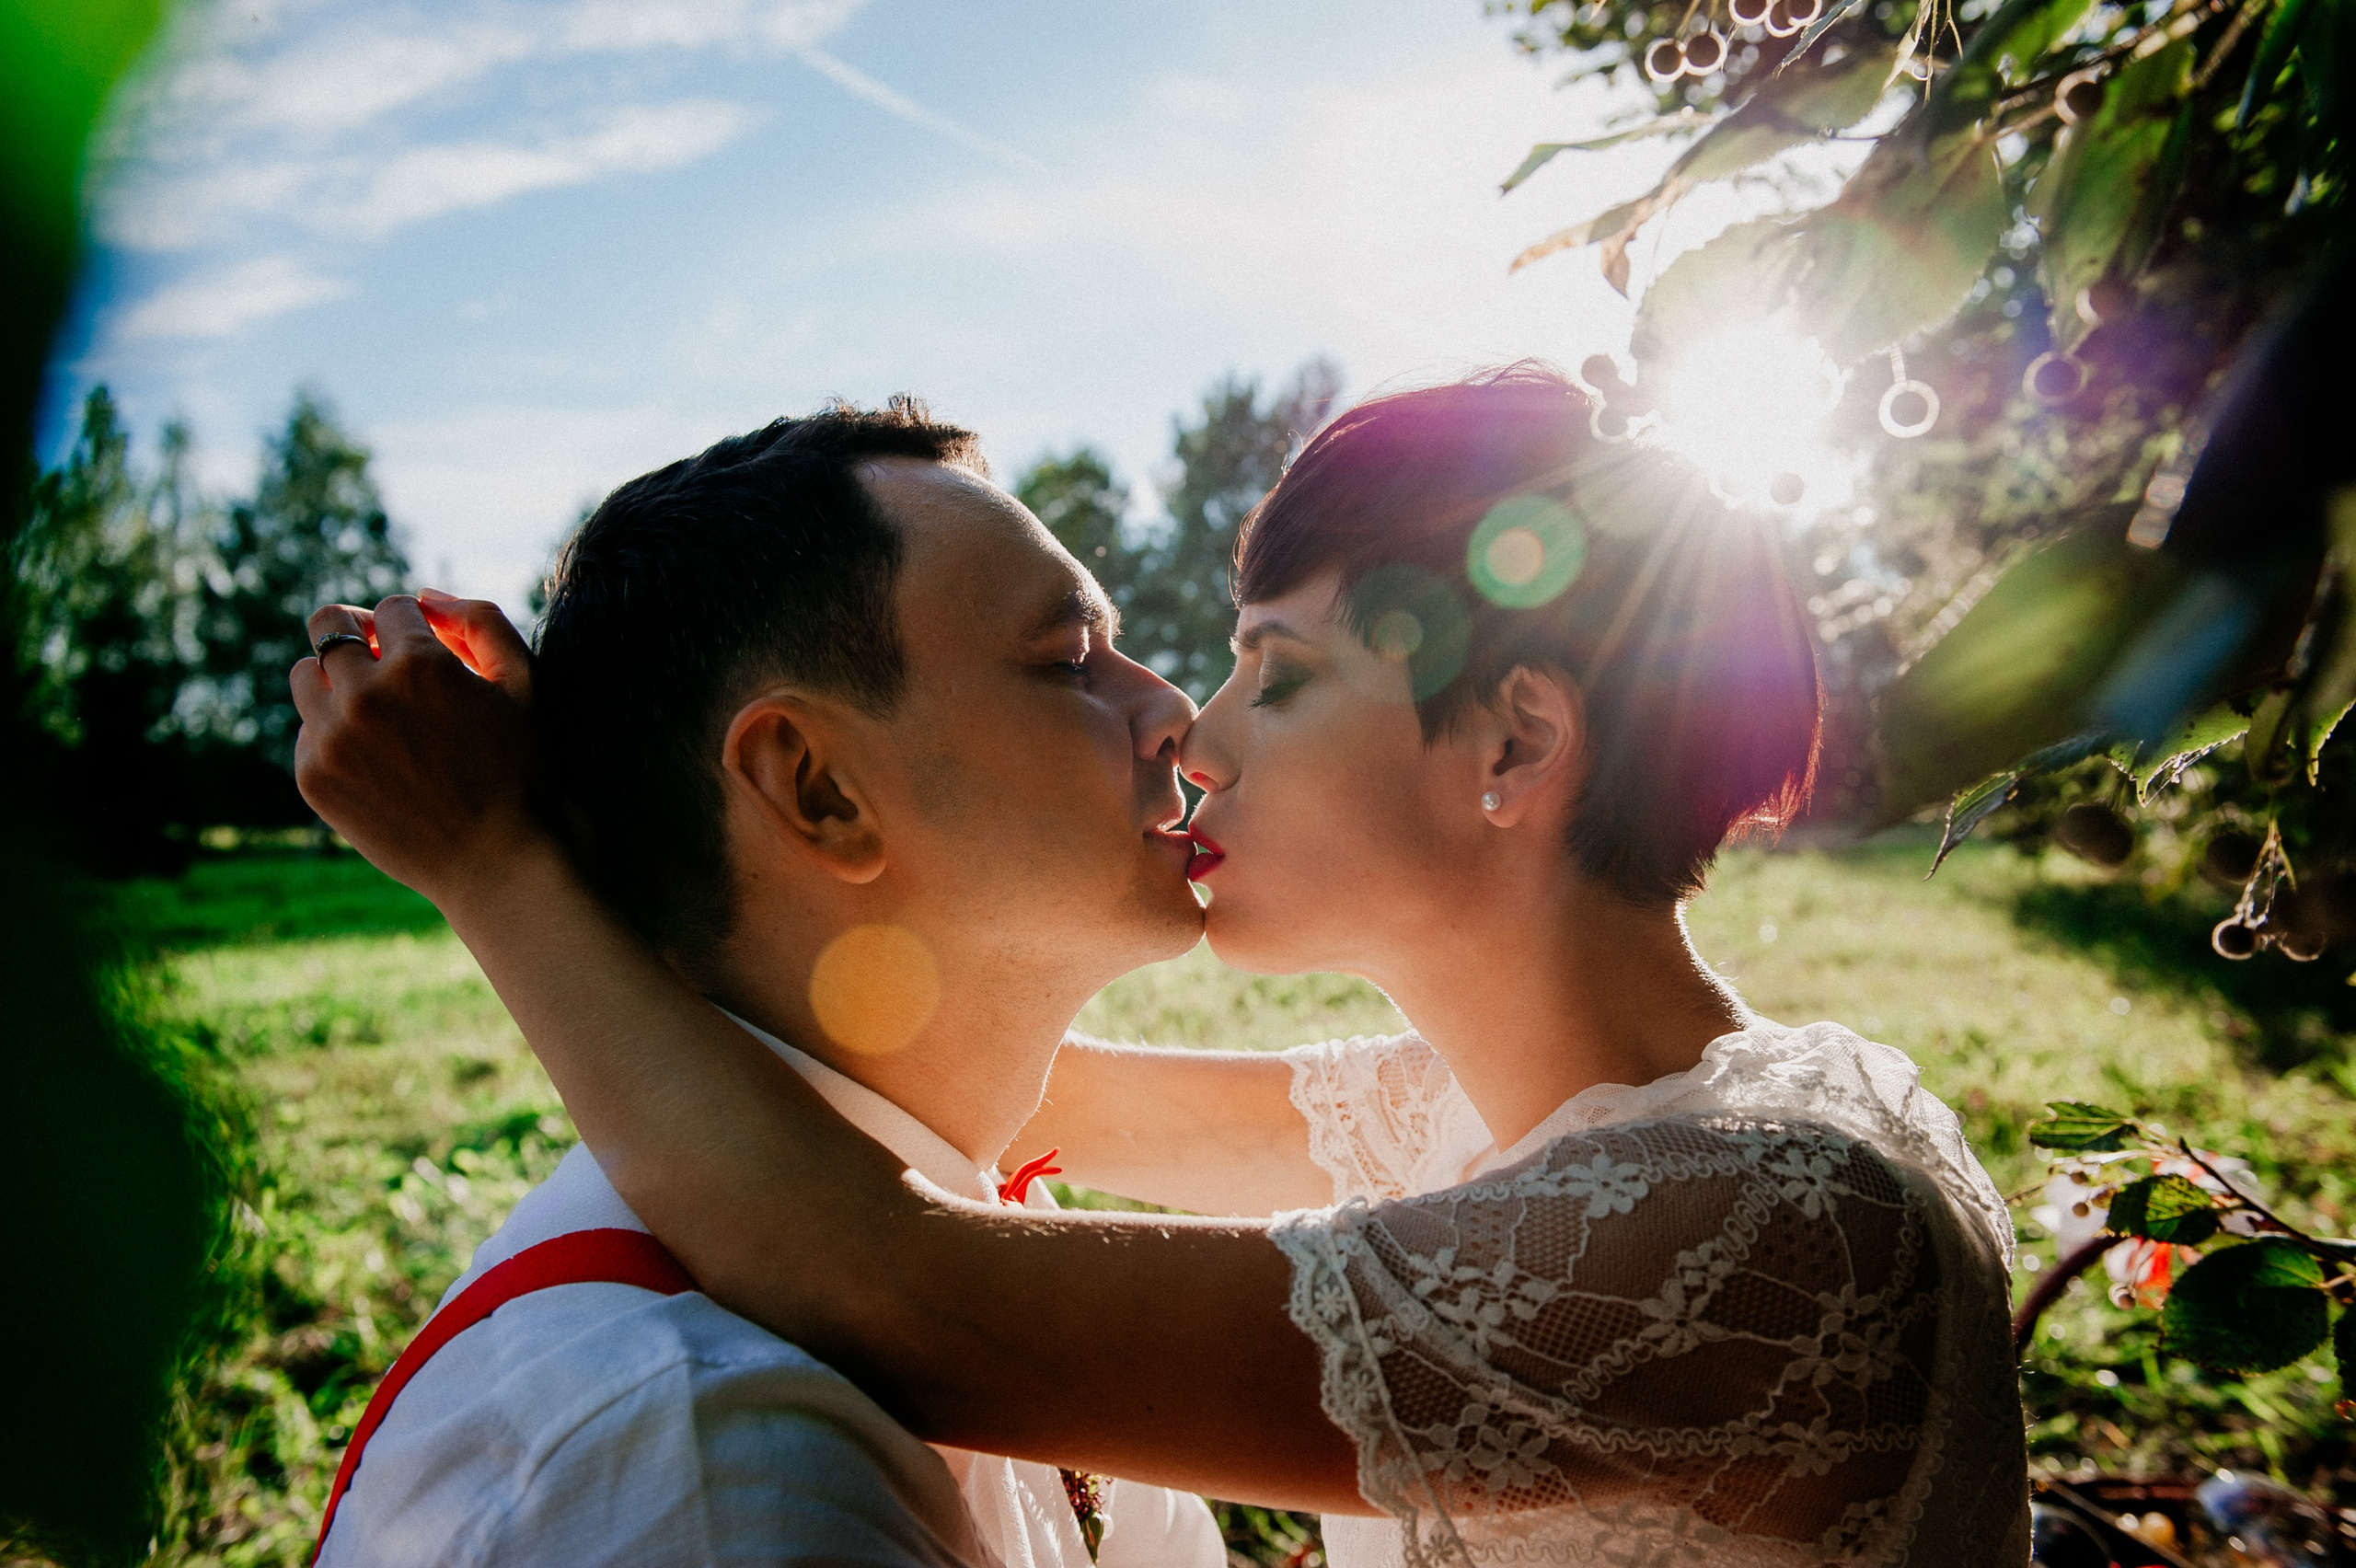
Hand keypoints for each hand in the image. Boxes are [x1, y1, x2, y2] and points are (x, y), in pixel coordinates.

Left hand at [291, 591, 547, 909]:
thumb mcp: (525, 682)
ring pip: (305, 675)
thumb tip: (425, 595)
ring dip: (334, 680)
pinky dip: (332, 735)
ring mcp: (332, 737)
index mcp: (420, 663)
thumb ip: (481, 620)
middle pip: (327, 623)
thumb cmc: (521, 769)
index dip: (413, 626)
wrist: (499, 861)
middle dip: (354, 629)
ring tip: (373, 711)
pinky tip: (376, 761)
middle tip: (376, 655)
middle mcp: (366, 694)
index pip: (391, 608)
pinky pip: (304, 731)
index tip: (426, 653)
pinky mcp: (312, 777)